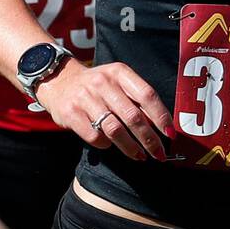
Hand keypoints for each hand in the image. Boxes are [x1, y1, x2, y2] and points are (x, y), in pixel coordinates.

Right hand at [35, 58, 174, 160]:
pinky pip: (95, 136)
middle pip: (133, 116)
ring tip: (140, 156)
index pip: (147, 95)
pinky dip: (106, 145)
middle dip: (149, 139)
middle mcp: (103, 83)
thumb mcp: (117, 82)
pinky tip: (110, 145)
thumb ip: (136, 99)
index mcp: (120, 72)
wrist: (59, 80)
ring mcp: (85, 98)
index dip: (161, 116)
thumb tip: (160, 125)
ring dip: (131, 147)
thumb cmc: (97, 86)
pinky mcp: (71, 113)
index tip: (170, 134)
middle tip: (159, 153)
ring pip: (115, 129)